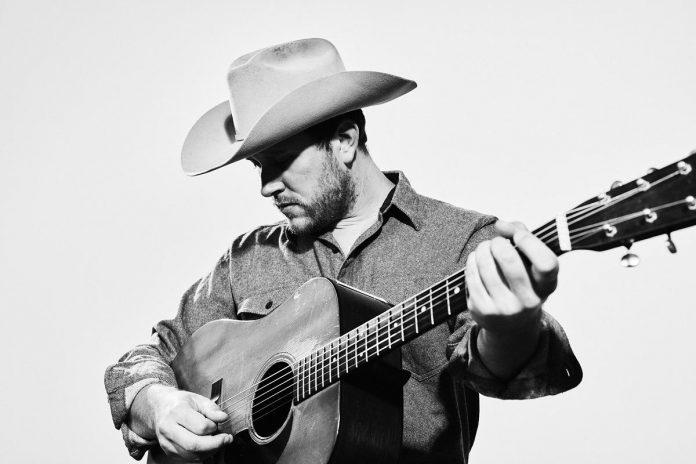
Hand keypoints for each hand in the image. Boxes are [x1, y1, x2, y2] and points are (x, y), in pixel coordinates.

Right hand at [133, 384, 233, 460]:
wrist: (160, 408)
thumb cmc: (180, 403)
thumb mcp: (197, 399)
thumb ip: (212, 408)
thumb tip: (223, 417)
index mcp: (177, 412)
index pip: (200, 427)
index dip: (214, 427)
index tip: (220, 425)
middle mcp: (169, 429)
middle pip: (194, 445)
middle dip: (215, 445)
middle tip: (226, 439)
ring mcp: (167, 442)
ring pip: (191, 455)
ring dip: (210, 451)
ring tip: (218, 442)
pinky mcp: (168, 452)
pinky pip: (188, 459)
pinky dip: (202, 454)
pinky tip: (208, 446)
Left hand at [464, 220, 558, 377]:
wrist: (510, 326)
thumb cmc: (521, 283)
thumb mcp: (531, 265)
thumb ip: (523, 236)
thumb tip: (501, 225)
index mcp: (547, 287)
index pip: (545, 263)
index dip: (530, 242)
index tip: (518, 235)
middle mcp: (529, 301)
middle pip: (509, 259)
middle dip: (498, 243)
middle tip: (496, 242)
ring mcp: (505, 308)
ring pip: (486, 266)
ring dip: (482, 249)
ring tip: (484, 249)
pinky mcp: (483, 310)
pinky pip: (472, 276)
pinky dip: (472, 262)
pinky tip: (476, 261)